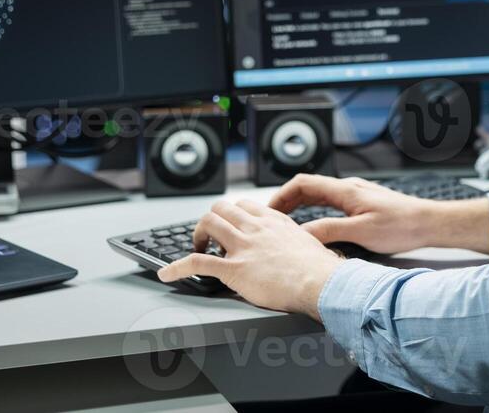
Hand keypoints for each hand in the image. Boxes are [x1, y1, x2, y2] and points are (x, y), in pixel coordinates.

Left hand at [157, 199, 341, 317]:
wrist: (321, 283)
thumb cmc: (322, 270)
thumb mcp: (311, 244)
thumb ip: (299, 241)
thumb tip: (305, 249)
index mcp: (274, 221)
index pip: (244, 206)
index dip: (232, 215)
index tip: (231, 226)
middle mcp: (256, 228)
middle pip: (222, 209)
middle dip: (211, 221)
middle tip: (210, 237)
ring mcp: (243, 247)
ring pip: (208, 224)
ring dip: (197, 235)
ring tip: (196, 248)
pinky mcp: (233, 269)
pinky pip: (196, 262)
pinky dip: (177, 267)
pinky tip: (166, 273)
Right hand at [267, 174, 488, 255]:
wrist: (429, 223)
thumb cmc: (402, 226)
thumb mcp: (361, 232)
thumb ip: (329, 231)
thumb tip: (301, 235)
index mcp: (346, 190)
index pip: (303, 184)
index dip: (281, 196)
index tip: (267, 211)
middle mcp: (349, 188)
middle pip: (308, 188)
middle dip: (286, 201)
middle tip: (271, 219)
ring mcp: (356, 195)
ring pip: (319, 196)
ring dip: (300, 206)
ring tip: (286, 224)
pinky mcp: (363, 204)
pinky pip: (331, 203)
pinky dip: (315, 211)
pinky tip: (314, 225)